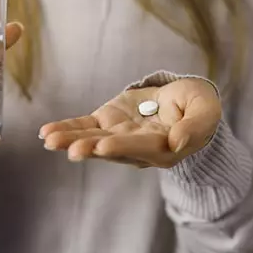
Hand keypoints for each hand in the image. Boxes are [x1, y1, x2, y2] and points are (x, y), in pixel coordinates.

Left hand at [40, 78, 221, 167]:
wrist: (184, 101)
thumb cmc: (198, 107)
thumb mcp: (205, 111)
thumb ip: (194, 127)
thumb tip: (177, 143)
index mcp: (164, 148)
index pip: (142, 147)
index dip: (122, 146)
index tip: (104, 145)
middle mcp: (137, 148)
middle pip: (112, 149)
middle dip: (90, 148)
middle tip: (72, 150)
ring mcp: (119, 137)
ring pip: (93, 140)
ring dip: (71, 141)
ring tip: (50, 141)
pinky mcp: (107, 124)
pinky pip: (84, 128)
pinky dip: (66, 129)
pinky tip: (46, 133)